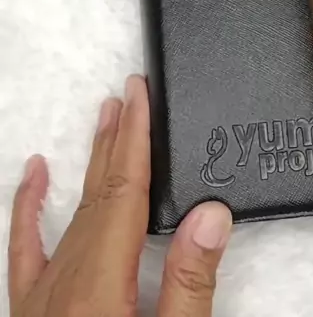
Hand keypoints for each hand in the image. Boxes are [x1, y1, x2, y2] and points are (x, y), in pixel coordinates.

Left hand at [8, 76, 231, 316]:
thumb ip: (190, 283)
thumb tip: (210, 217)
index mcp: (102, 285)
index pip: (125, 191)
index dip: (136, 136)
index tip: (140, 95)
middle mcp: (67, 281)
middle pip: (100, 191)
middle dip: (119, 136)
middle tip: (131, 92)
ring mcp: (44, 294)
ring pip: (74, 210)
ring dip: (94, 161)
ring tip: (107, 119)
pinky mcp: (31, 307)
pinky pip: (26, 244)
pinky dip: (30, 204)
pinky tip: (35, 171)